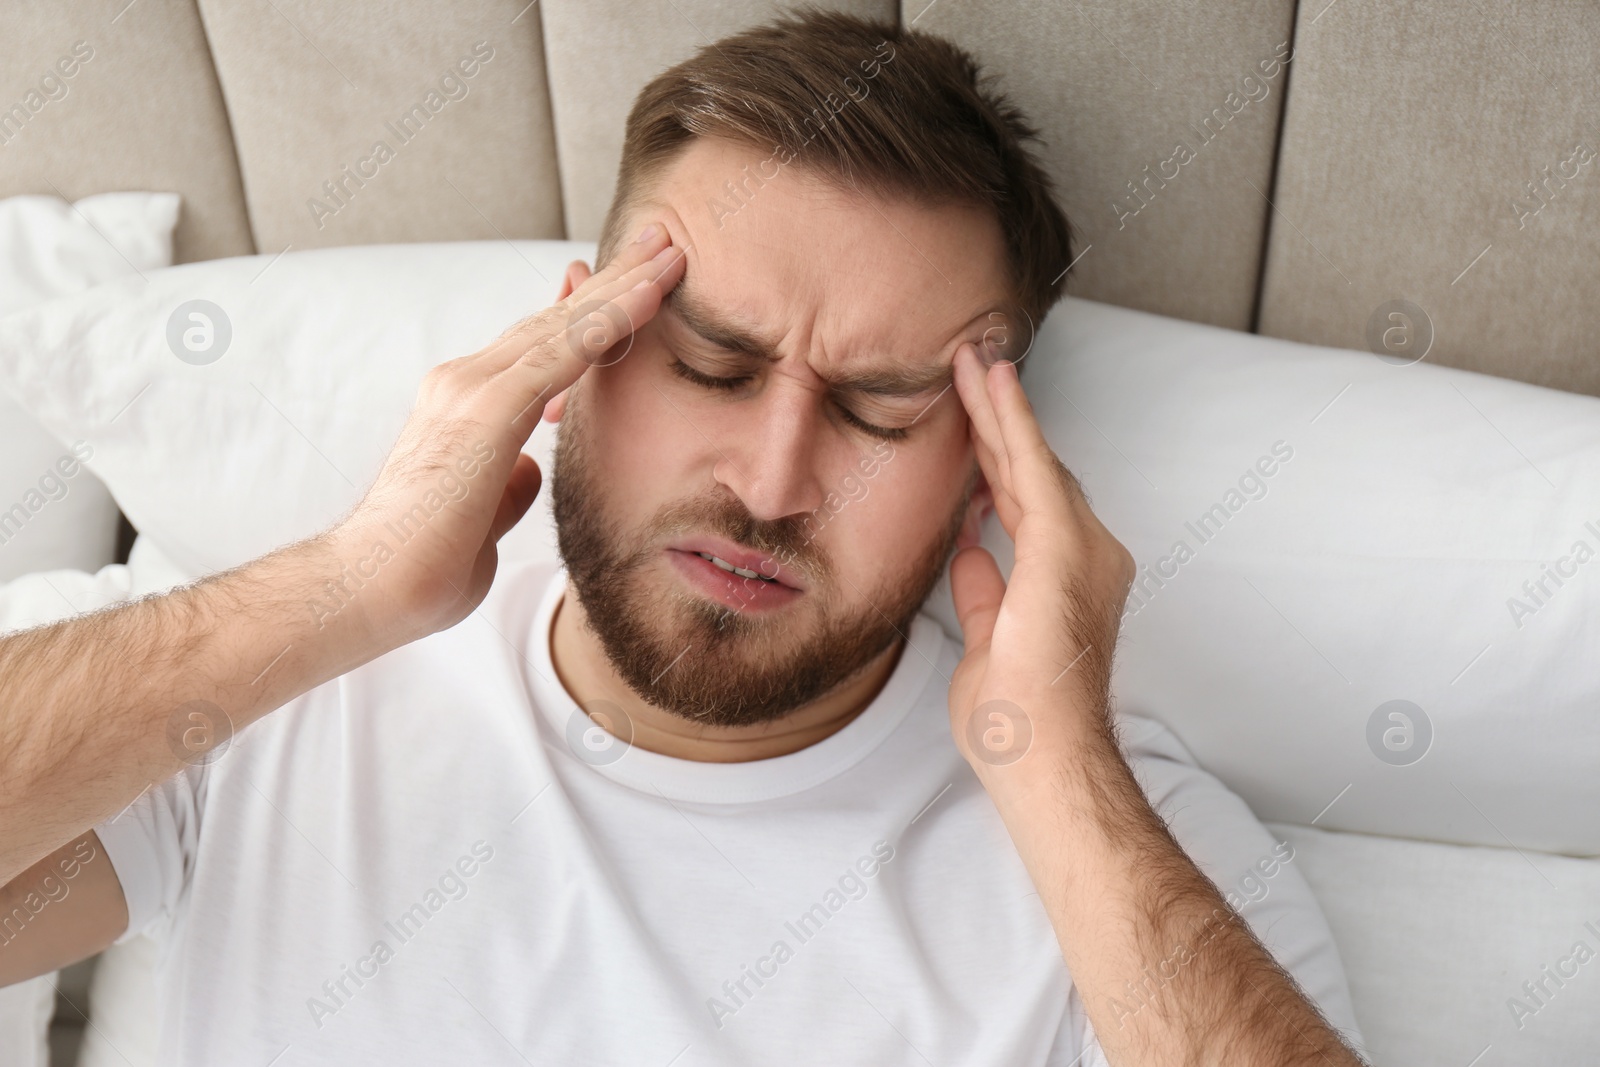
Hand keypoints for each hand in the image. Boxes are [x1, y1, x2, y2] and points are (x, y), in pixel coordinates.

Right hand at [334, 223, 686, 644]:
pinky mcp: (486, 408)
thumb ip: (507, 484)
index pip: (542, 345)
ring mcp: (472, 388)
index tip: (636, 284)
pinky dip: (610, 320)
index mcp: (467, 405)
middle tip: (663, 241)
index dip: (592, 312)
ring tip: (671, 251)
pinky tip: (648, 295)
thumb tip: (529, 470)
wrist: (370, 589)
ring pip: (564, 323)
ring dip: (623, 285)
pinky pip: (563, 352)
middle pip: (556, 318)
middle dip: (614, 280)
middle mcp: (466, 381)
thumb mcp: (484, 516)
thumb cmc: (422, 565)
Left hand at [946, 344, 1135, 773]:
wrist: (1045, 757)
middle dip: (997, 421)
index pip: (1024, 506)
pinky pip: (1033, 466)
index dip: (998, 461)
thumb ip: (985, 593)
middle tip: (969, 368)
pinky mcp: (1063, 546)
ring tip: (971, 361)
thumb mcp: (986, 645)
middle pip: (1030, 474)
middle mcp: (1086, 556)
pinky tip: (992, 382)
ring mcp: (1081, 548)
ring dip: (999, 410)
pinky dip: (1012, 421)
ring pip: (1030, 461)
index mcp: (1065, 581)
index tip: (973, 424)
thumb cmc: (1021, 723)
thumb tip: (971, 553)